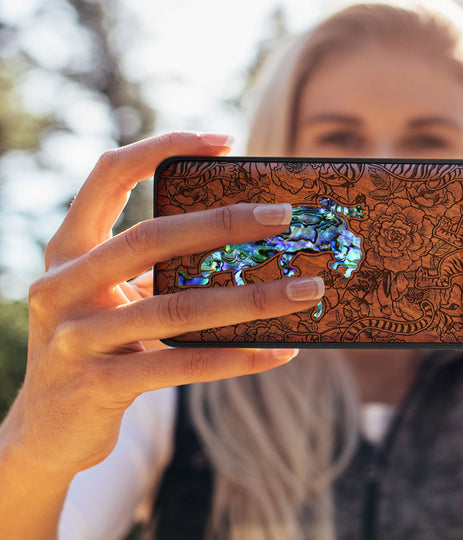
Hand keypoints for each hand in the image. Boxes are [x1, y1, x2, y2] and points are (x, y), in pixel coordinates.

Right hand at [2, 132, 324, 479]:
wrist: (46, 430)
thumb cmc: (98, 344)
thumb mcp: (113, 296)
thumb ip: (156, 268)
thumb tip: (248, 244)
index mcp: (68, 249)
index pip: (109, 175)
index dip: (162, 147)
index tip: (224, 141)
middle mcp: (62, 285)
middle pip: (151, 237)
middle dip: (223, 223)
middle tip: (283, 215)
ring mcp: (76, 337)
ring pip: (177, 308)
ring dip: (252, 298)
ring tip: (307, 290)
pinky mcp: (98, 385)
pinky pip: (182, 365)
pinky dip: (237, 357)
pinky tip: (280, 351)